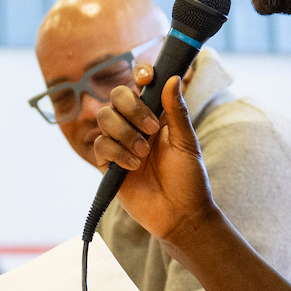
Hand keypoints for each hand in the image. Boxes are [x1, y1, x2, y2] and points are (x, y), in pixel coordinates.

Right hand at [93, 68, 216, 241]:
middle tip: (152, 129)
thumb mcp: (187, 143)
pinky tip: (133, 167)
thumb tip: (173, 77)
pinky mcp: (108, 164)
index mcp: (157, 115)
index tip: (146, 79)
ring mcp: (120, 143)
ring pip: (105, 118)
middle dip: (132, 108)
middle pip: (116, 96)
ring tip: (144, 154)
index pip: (140, 85)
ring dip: (125, 133)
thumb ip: (176, 111)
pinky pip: (101, 145)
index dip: (139, 75)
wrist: (180, 215)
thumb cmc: (189, 180)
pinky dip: (117, 153)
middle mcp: (135, 125)